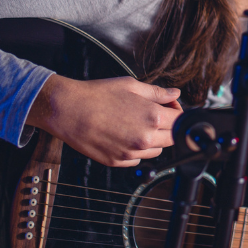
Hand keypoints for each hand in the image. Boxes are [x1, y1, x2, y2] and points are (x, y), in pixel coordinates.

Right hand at [26, 74, 181, 166]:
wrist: (67, 110)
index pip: (180, 122)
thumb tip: (175, 94)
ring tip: (136, 123)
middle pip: (171, 139)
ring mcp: (131, 153)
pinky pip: (137, 159)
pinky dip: (136, 149)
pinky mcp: (117, 162)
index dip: (177, 112)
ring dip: (153, 139)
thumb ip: (158, 93)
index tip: (169, 107)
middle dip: (167, 126)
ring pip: (155, 151)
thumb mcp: (132, 86)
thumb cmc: (97, 95)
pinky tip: (124, 134)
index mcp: (152, 118)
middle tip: (153, 114)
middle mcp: (144, 139)